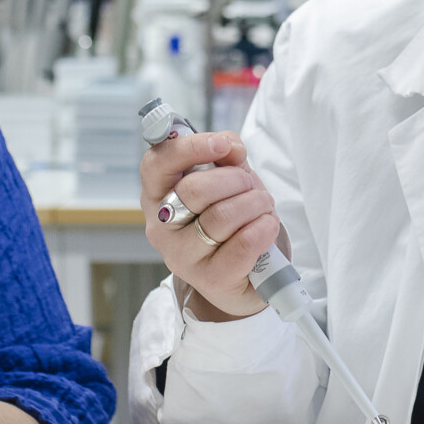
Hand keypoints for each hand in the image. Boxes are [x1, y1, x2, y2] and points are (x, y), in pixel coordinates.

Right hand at [140, 130, 279, 320]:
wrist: (248, 274)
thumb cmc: (232, 220)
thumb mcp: (227, 180)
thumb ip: (226, 157)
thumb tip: (230, 147)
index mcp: (158, 196)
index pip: (157, 164)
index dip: (189, 148)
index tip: (221, 144)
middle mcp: (162, 228)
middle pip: (194, 190)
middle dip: (235, 179)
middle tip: (250, 185)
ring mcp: (182, 257)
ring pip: (222, 216)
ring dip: (255, 203)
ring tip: (263, 206)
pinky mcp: (210, 279)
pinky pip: (243, 243)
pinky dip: (263, 228)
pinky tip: (266, 226)